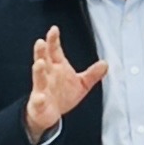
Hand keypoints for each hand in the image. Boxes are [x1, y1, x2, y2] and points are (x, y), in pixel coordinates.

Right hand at [23, 27, 106, 142]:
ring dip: (38, 71)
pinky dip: (39, 99)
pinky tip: (41, 97)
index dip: (53, 40)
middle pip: (43, 60)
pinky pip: (38, 100)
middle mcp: (47, 75)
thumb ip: (92, 74)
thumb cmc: (63, 95)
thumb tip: (105, 63)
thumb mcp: (81, 84)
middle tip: (41, 42)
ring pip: (38, 78)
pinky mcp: (39, 103)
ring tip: (39, 63)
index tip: (54, 30)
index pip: (54, 51)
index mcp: (57, 67)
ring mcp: (41, 88)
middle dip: (41, 51)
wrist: (50, 114)